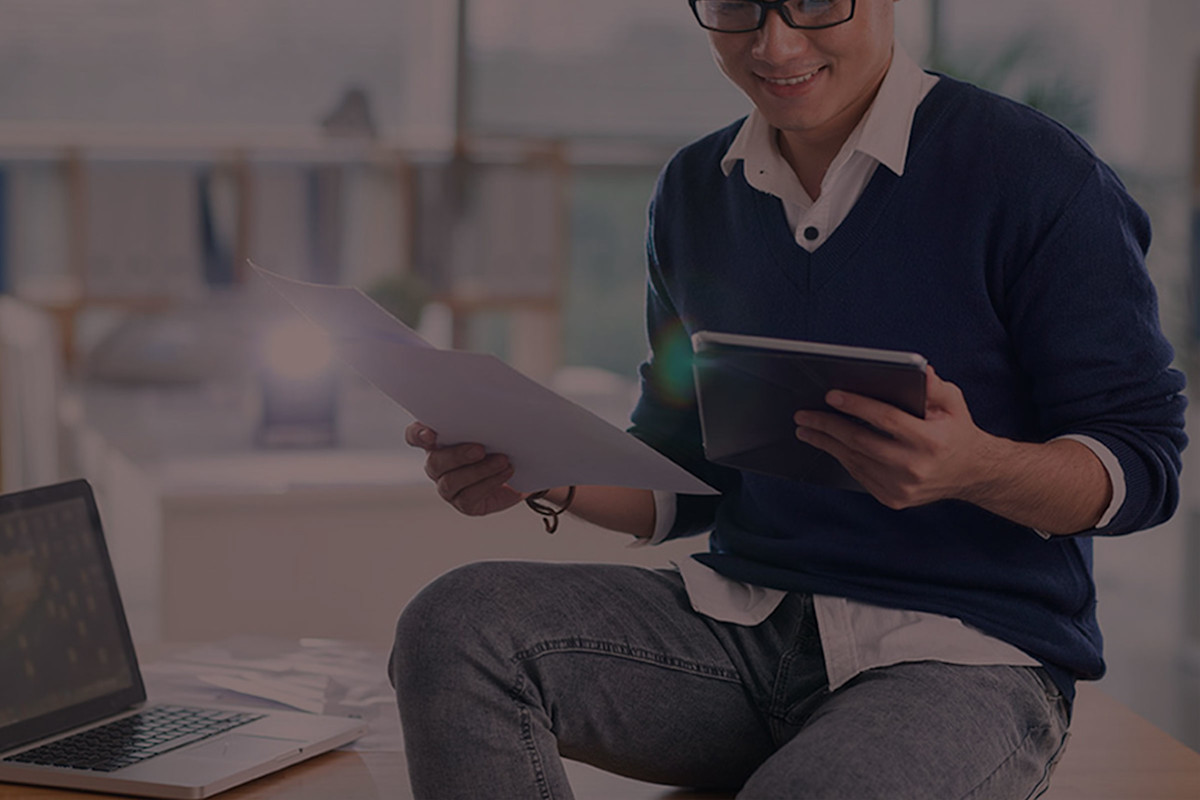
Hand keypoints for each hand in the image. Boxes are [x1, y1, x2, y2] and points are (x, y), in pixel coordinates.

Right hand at [405, 422, 525, 516]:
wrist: (523, 469)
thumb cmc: (502, 441)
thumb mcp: (492, 425)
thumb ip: (481, 415)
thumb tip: (489, 396)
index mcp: (438, 441)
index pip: (415, 436)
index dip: (418, 435)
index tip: (431, 434)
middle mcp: (438, 465)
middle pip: (435, 462)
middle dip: (457, 455)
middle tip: (480, 449)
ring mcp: (449, 487)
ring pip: (451, 482)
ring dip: (479, 470)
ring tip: (503, 460)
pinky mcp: (465, 503)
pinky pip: (469, 497)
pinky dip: (489, 482)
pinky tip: (506, 472)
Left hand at [792, 366, 998, 509]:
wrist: (971, 474)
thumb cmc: (956, 431)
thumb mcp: (954, 403)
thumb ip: (935, 387)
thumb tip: (920, 370)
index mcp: (931, 441)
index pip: (886, 419)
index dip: (857, 406)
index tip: (831, 395)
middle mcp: (915, 467)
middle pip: (861, 442)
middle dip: (828, 426)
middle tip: (803, 414)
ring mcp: (903, 487)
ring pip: (855, 461)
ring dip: (826, 443)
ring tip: (806, 428)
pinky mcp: (894, 498)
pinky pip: (859, 475)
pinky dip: (841, 457)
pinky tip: (828, 444)